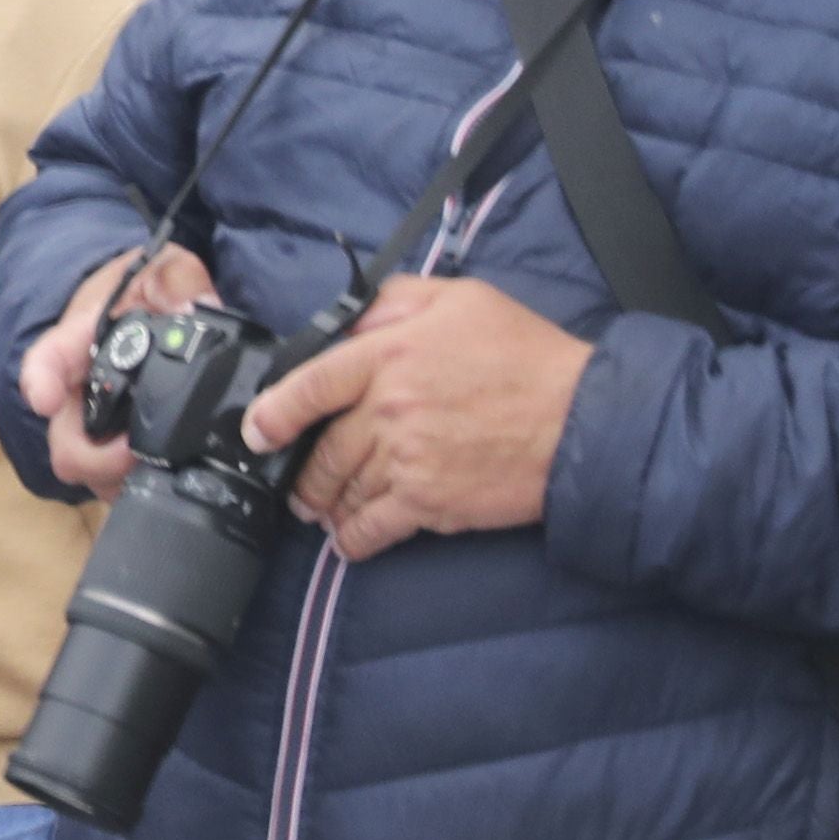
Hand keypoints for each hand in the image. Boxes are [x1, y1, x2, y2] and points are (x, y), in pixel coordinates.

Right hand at [27, 242, 221, 496]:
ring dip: (118, 478)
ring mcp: (91, 427)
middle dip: (98, 460)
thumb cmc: (143, 287)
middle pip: (65, 444)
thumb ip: (177, 281)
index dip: (40, 381)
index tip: (43, 399)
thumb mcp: (164, 268)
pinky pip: (113, 484)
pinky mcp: (112, 452)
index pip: (46, 360)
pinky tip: (165, 470)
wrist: (145, 307)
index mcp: (79, 340)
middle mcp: (77, 391)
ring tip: (160, 463)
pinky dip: (133, 484)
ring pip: (87, 475)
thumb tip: (193, 309)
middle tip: (138, 449)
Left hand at [236, 272, 594, 564]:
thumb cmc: (526, 355)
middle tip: (297, 483)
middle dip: (303, 472)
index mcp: (389, 352)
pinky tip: (350, 540)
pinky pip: (373, 526)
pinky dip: (355, 538)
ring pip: (343, 488)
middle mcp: (389, 407)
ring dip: (326, 504)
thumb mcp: (460, 299)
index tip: (257, 430)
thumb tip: (352, 317)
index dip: (273, 411)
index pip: (310, 384)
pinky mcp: (428, 501)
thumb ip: (395, 301)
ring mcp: (405, 458)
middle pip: (322, 447)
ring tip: (321, 509)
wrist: (581, 421)